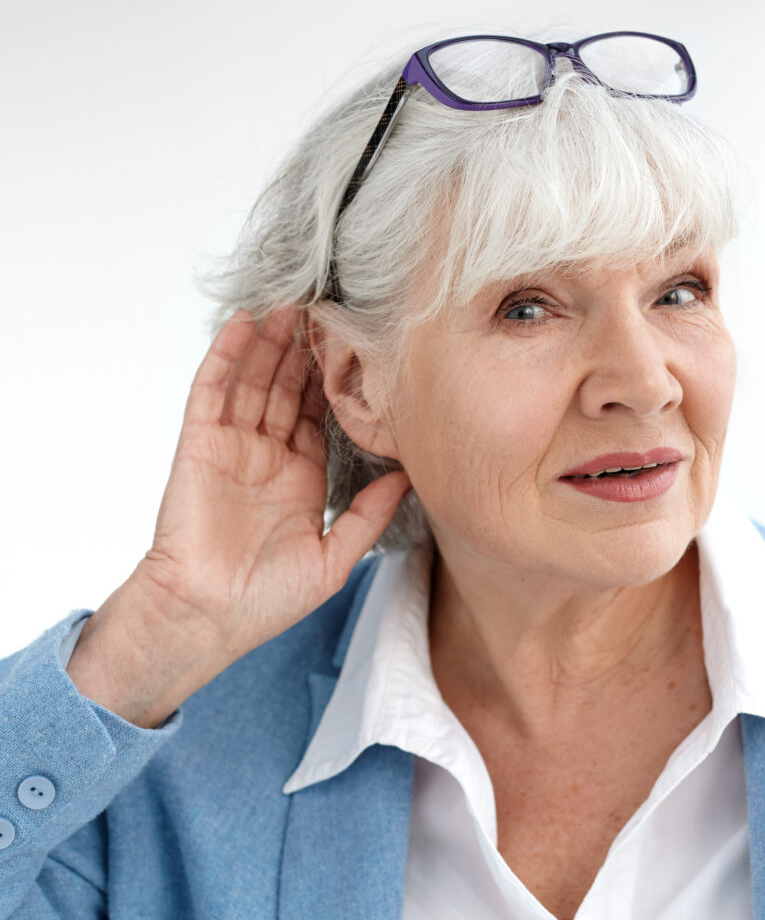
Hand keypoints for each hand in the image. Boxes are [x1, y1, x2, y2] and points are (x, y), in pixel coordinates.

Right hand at [68, 309, 409, 725]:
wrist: (209, 616)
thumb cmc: (267, 600)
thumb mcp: (334, 558)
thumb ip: (370, 516)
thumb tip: (410, 477)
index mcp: (302, 478)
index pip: (321, 415)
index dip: (336, 382)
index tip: (359, 347)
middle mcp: (268, 456)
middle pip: (289, 389)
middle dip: (306, 350)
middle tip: (327, 308)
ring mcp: (232, 446)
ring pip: (254, 381)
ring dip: (270, 342)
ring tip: (290, 302)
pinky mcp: (199, 444)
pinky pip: (212, 391)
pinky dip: (226, 356)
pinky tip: (243, 324)